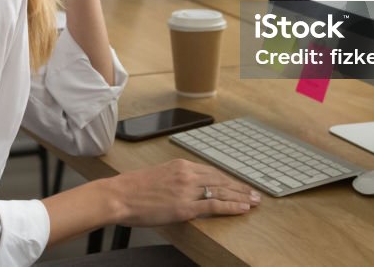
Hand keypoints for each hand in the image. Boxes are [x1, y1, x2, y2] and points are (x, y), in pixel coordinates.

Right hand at [107, 159, 259, 226]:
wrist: (118, 195)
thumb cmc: (132, 189)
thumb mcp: (157, 176)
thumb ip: (174, 179)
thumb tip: (184, 188)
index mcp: (180, 165)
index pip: (211, 171)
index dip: (227, 179)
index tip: (238, 184)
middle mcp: (186, 174)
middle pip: (220, 180)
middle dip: (239, 187)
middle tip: (254, 192)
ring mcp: (187, 190)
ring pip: (221, 191)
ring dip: (241, 196)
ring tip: (254, 201)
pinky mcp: (185, 206)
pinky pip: (214, 205)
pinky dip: (231, 206)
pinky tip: (242, 208)